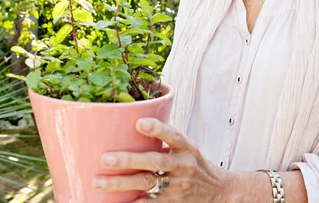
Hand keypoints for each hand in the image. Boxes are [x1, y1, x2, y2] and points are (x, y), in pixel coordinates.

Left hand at [92, 118, 232, 201]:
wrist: (219, 191)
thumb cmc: (195, 164)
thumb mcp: (187, 148)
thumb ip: (165, 139)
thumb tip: (128, 124)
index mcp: (186, 147)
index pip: (172, 135)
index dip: (157, 128)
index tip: (139, 122)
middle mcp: (183, 165)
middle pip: (154, 161)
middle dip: (128, 160)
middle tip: (104, 159)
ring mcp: (178, 186)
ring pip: (147, 183)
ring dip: (121, 184)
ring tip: (99, 182)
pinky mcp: (172, 202)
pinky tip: (115, 202)